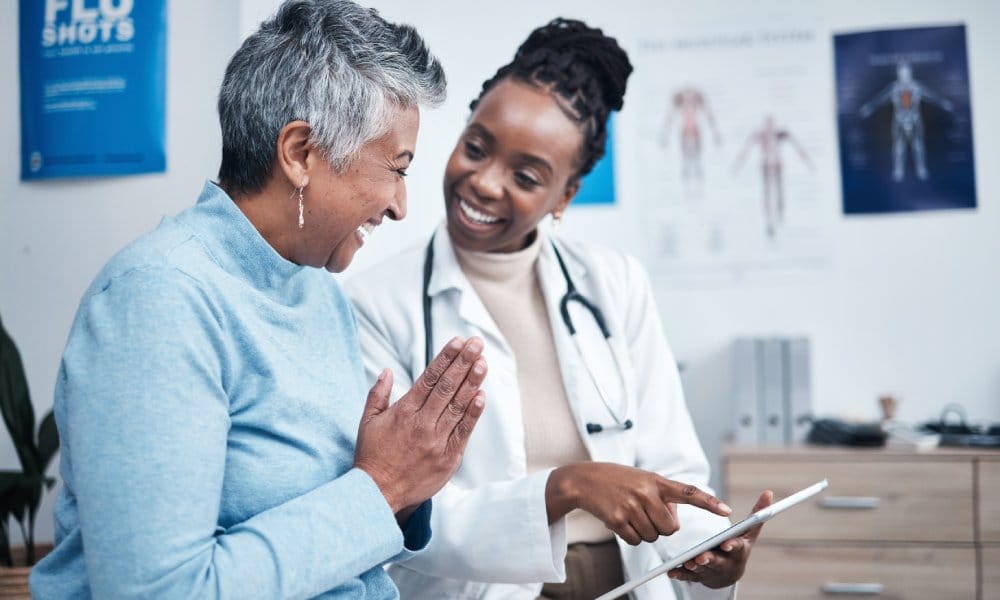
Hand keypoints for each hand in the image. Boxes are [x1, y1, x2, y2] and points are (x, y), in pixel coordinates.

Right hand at [354, 337, 486, 514]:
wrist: (378, 494)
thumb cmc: (372, 457)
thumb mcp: (367, 422)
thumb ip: (378, 394)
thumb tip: (388, 371)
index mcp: (404, 412)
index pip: (429, 378)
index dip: (446, 358)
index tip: (458, 342)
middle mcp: (422, 424)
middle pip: (447, 387)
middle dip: (464, 362)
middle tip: (477, 344)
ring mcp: (436, 441)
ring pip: (458, 406)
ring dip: (472, 383)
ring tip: (483, 363)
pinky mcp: (447, 459)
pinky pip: (463, 432)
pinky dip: (473, 414)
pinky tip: (481, 396)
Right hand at [546, 463, 731, 545]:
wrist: (583, 479)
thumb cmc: (616, 480)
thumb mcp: (642, 479)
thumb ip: (661, 496)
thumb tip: (673, 520)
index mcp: (656, 481)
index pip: (688, 492)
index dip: (708, 502)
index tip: (726, 510)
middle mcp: (646, 492)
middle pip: (670, 528)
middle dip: (661, 527)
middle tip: (646, 514)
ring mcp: (631, 506)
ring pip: (653, 536)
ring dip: (644, 531)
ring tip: (630, 513)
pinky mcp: (618, 519)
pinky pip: (636, 540)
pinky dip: (631, 536)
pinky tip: (621, 520)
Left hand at [668, 490, 772, 588]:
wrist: (730, 572)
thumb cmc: (739, 545)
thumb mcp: (749, 531)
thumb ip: (758, 513)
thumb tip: (768, 492)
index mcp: (739, 550)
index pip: (737, 548)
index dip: (732, 546)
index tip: (726, 543)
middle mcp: (726, 563)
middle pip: (718, 562)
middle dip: (710, 559)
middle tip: (701, 556)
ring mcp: (712, 571)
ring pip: (703, 570)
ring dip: (695, 567)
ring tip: (688, 562)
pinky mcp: (699, 576)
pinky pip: (689, 577)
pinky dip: (681, 574)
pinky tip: (672, 572)